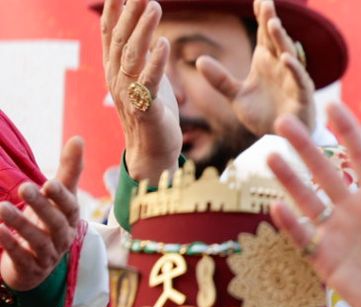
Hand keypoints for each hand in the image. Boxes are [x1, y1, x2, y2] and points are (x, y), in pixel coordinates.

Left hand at [0, 139, 82, 293]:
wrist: (35, 265)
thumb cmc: (46, 224)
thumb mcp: (58, 198)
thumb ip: (69, 170)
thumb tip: (79, 139)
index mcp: (69, 220)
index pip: (70, 207)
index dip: (61, 196)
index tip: (49, 183)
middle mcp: (62, 238)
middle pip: (55, 223)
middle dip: (41, 206)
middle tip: (25, 188)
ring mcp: (47, 256)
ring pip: (38, 241)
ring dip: (21, 224)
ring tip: (1, 208)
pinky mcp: (30, 269)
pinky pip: (20, 257)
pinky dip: (10, 244)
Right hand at [102, 0, 181, 182]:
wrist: (152, 151)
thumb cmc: (152, 112)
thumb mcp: (145, 77)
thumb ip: (142, 54)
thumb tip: (146, 28)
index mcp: (115, 69)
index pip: (111, 34)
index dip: (114, 10)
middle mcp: (117, 78)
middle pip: (121, 39)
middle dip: (129, 13)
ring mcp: (128, 92)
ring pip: (133, 56)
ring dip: (143, 29)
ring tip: (153, 6)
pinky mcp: (145, 109)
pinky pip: (149, 82)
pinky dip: (156, 62)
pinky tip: (163, 44)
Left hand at [200, 0, 315, 137]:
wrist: (282, 140)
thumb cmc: (264, 116)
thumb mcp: (236, 97)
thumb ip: (220, 80)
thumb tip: (199, 60)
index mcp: (266, 61)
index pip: (263, 34)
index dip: (261, 16)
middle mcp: (281, 66)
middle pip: (275, 39)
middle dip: (270, 20)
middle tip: (265, 2)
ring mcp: (293, 80)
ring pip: (288, 55)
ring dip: (281, 39)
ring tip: (272, 24)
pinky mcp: (303, 97)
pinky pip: (299, 80)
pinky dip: (294, 69)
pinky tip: (284, 58)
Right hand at [267, 102, 360, 306]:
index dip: (347, 134)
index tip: (331, 106)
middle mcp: (354, 212)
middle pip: (327, 173)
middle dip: (306, 148)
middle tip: (284, 121)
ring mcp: (337, 234)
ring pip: (309, 200)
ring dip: (290, 179)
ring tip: (271, 154)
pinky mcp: (325, 260)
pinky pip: (304, 237)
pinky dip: (292, 224)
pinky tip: (278, 206)